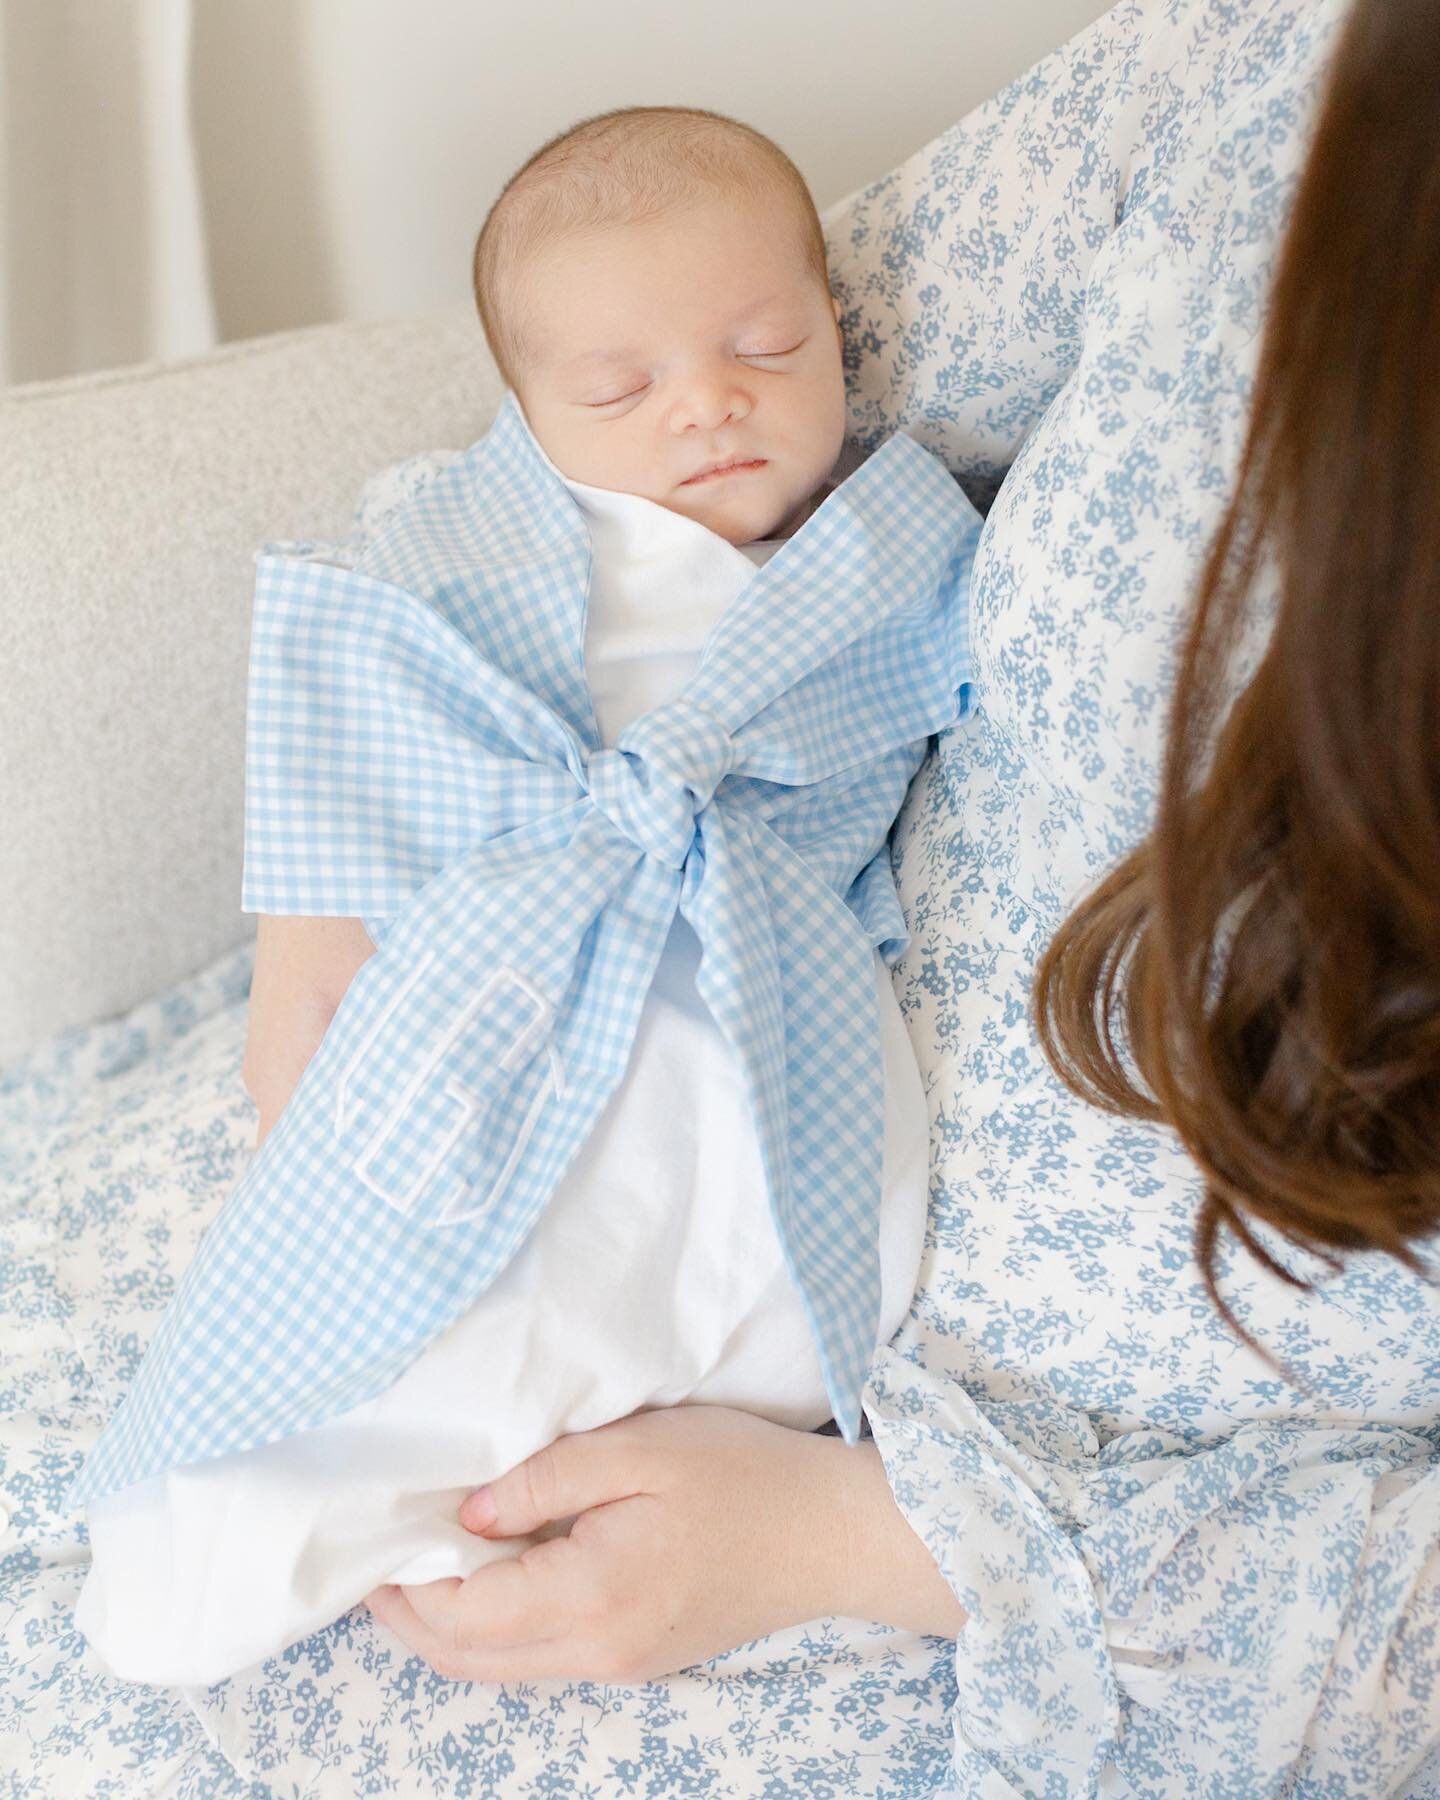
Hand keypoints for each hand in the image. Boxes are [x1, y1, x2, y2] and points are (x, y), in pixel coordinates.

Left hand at [364, 1403, 962, 1682]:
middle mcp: (594, 1651)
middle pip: (464, 1658)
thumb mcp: (642, 1449)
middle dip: (404, 1612)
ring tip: (414, 1558)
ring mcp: (616, 1665)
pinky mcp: (633, 1659)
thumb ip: (545, 1479)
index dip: (401, 1579)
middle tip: (371, 1549)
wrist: (833, 1534)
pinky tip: (487, 1570)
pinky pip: (535, 1659)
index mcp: (590, 1598)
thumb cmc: (743, 1475)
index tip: (371, 1527)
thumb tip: (465, 1511)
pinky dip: (491, 1625)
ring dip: (444, 1623)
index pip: (460, 1612)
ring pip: (496, 1668)